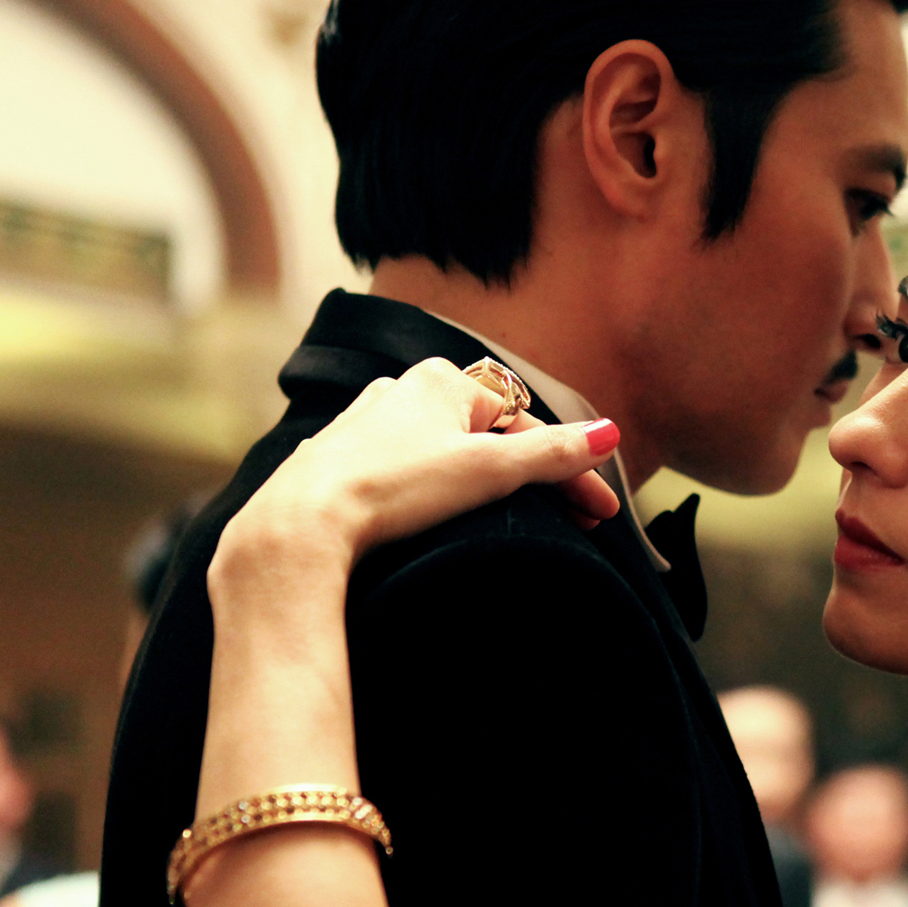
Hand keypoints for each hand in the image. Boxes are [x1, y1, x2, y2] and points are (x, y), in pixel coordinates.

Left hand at [225, 357, 622, 566]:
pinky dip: (438, 493)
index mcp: (441, 381)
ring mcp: (366, 426)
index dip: (569, 469)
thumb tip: (608, 432)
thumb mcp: (489, 470)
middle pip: (490, 436)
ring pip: (447, 453)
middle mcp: (400, 391)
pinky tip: (441, 518)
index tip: (597, 512)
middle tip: (566, 520)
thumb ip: (552, 452)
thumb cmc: (392, 488)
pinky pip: (407, 472)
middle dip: (533, 477)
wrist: (299, 525)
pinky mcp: (340, 464)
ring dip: (487, 485)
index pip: (527, 424)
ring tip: (511, 520)